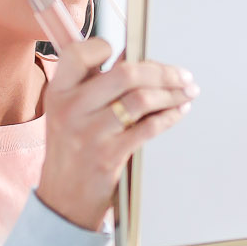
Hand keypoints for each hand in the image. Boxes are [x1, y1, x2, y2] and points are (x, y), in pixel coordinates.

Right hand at [36, 35, 196, 233]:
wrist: (63, 198)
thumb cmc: (73, 149)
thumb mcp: (70, 112)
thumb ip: (95, 84)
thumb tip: (136, 56)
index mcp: (59, 91)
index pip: (79, 54)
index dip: (105, 47)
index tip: (132, 53)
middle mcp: (70, 109)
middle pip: (125, 74)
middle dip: (163, 71)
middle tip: (182, 75)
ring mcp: (89, 133)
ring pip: (142, 100)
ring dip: (173, 94)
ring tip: (187, 92)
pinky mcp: (108, 156)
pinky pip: (149, 127)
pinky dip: (171, 116)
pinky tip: (179, 112)